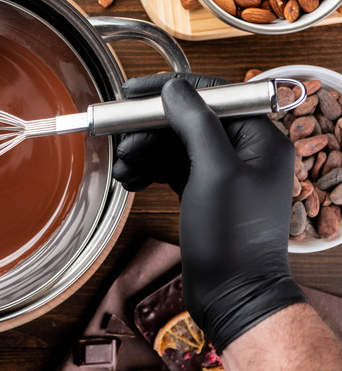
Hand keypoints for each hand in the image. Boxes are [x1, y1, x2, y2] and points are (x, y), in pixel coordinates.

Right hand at [113, 73, 305, 351]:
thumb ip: (196, 124)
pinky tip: (131, 180)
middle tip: (123, 143)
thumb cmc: (232, 237)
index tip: (131, 92)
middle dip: (150, 130)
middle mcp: (242, 151)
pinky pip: (172, 167)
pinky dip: (150, 169)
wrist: (232, 293)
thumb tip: (174, 89)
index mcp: (258, 139)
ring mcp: (223, 172)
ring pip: (175, 144)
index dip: (168, 91)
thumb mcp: (215, 172)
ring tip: (124, 168)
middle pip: (187, 121)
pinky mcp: (203, 191)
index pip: (210, 96)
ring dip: (145, 151)